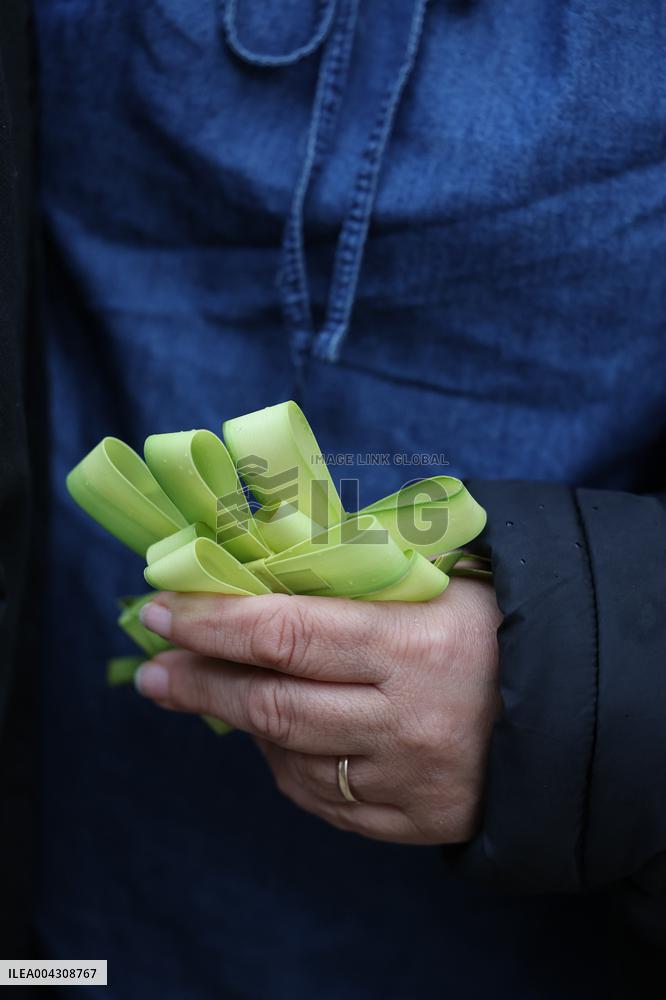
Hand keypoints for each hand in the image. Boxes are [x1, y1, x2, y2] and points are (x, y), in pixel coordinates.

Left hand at [135, 580, 501, 843]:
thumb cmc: (498, 627)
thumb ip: (358, 573)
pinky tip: (278, 739)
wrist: (585, 710)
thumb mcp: (440, 581)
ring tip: (222, 693)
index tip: (161, 609)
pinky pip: (322, 801)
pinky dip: (287, 766)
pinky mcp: (413, 823)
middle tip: (154, 667)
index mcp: (412, 647)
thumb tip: (266, 566)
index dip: (212, 621)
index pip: (285, 633)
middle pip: (270, 706)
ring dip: (242, 724)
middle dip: (200, 682)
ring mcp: (407, 782)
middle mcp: (405, 722)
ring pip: (288, 759)